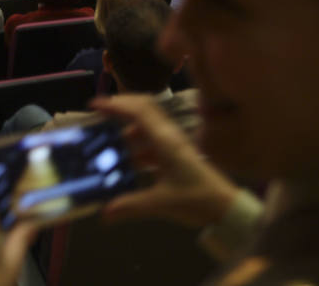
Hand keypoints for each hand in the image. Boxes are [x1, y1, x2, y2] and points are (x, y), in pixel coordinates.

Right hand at [94, 95, 239, 228]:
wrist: (224, 207)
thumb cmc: (197, 199)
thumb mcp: (162, 203)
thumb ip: (132, 206)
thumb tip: (103, 213)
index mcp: (166, 141)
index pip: (139, 111)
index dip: (116, 104)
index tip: (94, 105)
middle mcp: (169, 136)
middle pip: (143, 110)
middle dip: (120, 108)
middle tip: (98, 116)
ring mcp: (173, 145)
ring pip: (146, 126)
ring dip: (126, 129)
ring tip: (106, 141)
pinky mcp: (175, 155)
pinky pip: (151, 142)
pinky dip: (136, 146)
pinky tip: (125, 162)